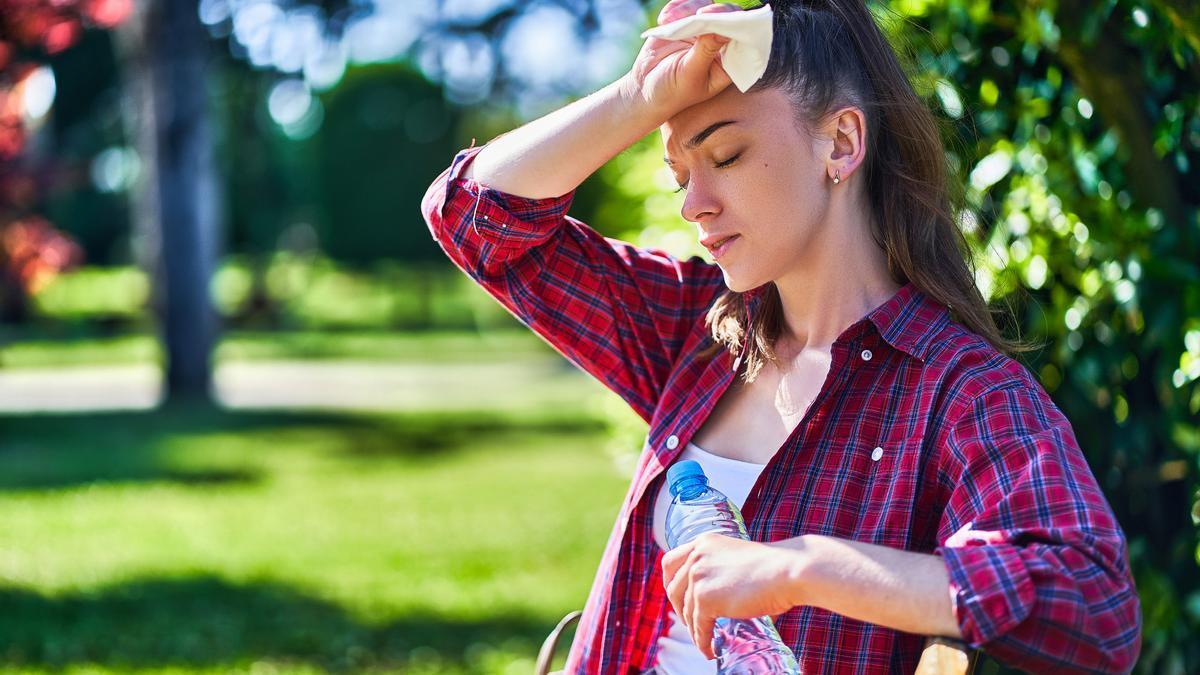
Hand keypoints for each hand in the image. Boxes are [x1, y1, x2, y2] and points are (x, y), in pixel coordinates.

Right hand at [619, 0, 741, 116]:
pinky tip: (664, 20)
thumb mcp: (690, 75)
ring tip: (669, 20)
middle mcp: (719, 44)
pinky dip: (676, 7)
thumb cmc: (672, 92)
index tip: (720, 19)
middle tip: (699, 12)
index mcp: (729, 62)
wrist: (644, 90)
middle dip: (714, 11)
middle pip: (726, 16)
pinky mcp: (685, 23)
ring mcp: (702, 32)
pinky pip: (686, 5)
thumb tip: (722, 30)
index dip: (736, 24)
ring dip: (689, 8)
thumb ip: (706, 51)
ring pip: (705, 6)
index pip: (742, 37)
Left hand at [662, 532, 808, 659]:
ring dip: (694, 630)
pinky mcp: (706, 599)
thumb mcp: (738, 559)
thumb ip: (721, 569)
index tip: (678, 598)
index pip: (670, 562)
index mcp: (704, 542)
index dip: (671, 583)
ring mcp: (698, 577)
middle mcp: (696, 556)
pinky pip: (698, 627)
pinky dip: (702, 642)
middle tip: (692, 623)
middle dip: (680, 610)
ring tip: (705, 641)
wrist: (788, 570)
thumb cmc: (775, 567)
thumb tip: (717, 596)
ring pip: (687, 612)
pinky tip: (710, 650)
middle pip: (673, 589)